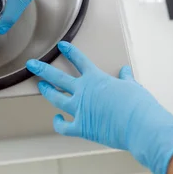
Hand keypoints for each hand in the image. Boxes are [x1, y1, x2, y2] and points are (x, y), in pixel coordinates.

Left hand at [26, 41, 172, 173]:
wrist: (140, 125)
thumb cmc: (139, 105)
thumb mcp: (133, 86)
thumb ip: (125, 78)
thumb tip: (124, 70)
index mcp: (96, 79)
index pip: (80, 61)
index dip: (70, 52)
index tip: (61, 45)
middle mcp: (84, 92)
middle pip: (58, 78)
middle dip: (43, 69)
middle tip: (31, 64)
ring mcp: (80, 110)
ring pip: (57, 99)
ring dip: (47, 92)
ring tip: (41, 86)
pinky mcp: (82, 128)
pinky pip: (64, 126)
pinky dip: (59, 123)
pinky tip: (57, 119)